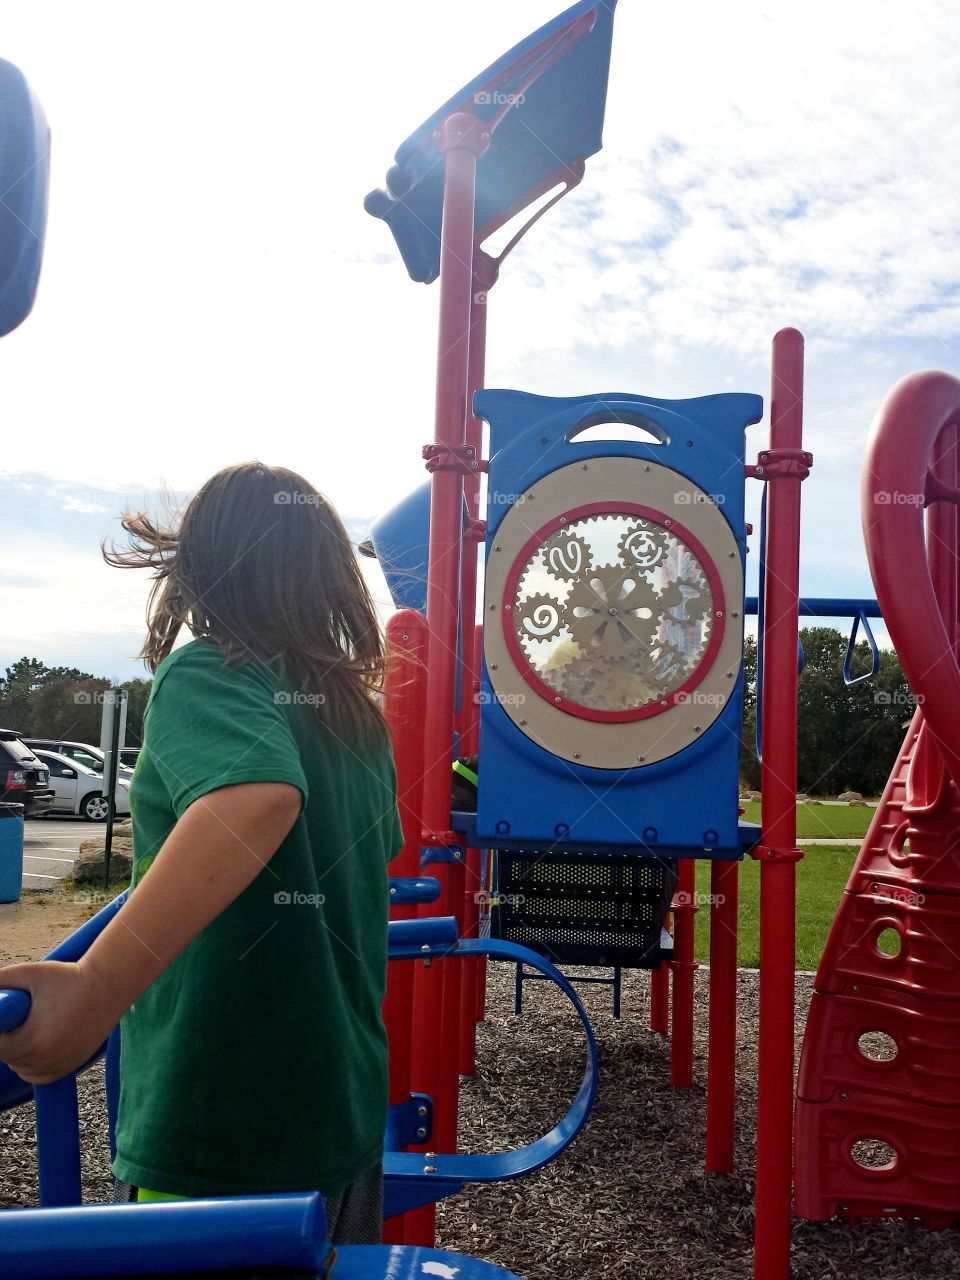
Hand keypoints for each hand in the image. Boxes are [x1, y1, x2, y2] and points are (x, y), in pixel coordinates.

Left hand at [0, 960, 120, 1084]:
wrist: (108, 985)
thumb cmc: (69, 977)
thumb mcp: (29, 972)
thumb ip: (0, 981)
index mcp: (31, 1040)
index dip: (0, 1031)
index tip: (11, 1015)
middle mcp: (45, 1059)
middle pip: (8, 1059)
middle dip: (8, 1039)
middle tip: (22, 1016)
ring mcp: (60, 1065)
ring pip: (22, 1069)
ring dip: (19, 1053)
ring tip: (31, 1027)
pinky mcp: (71, 1066)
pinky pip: (39, 1076)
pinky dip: (33, 1065)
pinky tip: (38, 1043)